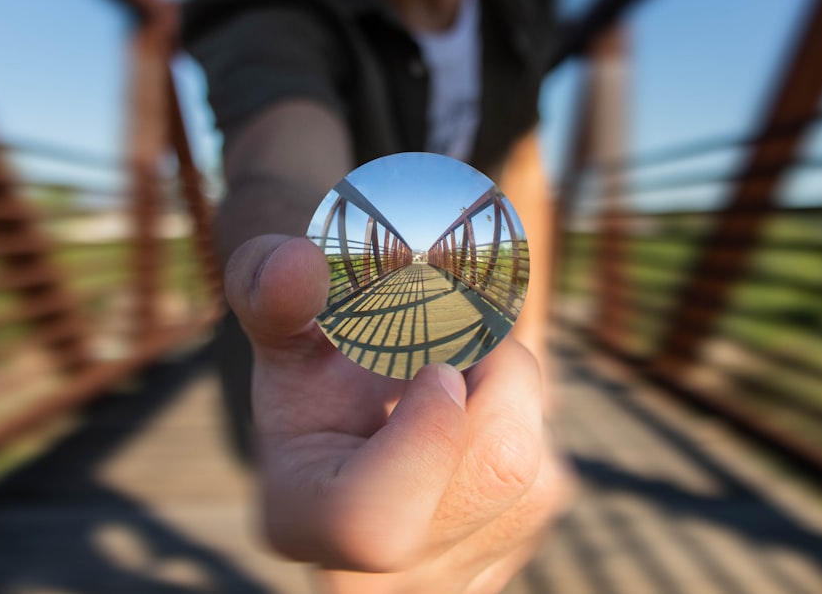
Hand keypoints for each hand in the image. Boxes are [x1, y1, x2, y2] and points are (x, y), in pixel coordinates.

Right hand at [225, 235, 572, 593]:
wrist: (352, 449)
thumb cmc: (313, 387)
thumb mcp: (282, 337)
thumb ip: (273, 295)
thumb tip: (293, 260)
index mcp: (308, 522)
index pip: (379, 521)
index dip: (427, 432)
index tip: (435, 367)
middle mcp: (386, 575)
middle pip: (497, 470)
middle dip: (499, 373)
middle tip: (467, 329)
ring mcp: (458, 573)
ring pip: (533, 471)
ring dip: (513, 392)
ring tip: (458, 372)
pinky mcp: (511, 554)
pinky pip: (548, 478)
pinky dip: (525, 418)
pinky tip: (475, 410)